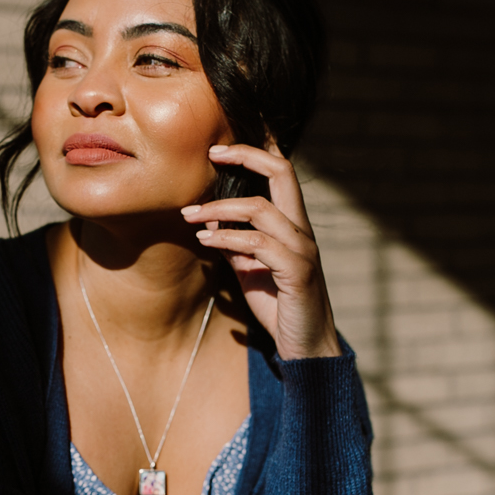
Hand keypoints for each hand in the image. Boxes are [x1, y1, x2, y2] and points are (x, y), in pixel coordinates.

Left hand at [181, 142, 339, 360]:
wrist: (305, 347)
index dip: (255, 151)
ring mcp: (302, 250)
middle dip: (247, 155)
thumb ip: (234, 243)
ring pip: (263, 209)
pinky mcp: (297, 272)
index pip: (281, 173)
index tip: (218, 147)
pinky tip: (206, 240)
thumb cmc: (278, 306)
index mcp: (292, 225)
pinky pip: (258, 245)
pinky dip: (228, 238)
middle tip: (211, 153)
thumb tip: (208, 220)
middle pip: (283, 173)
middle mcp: (302, 230)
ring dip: (220, 208)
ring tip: (189, 215)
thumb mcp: (248, 269)